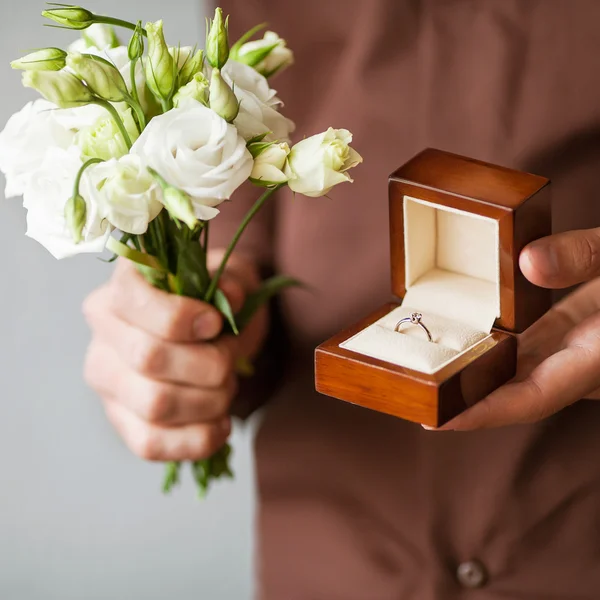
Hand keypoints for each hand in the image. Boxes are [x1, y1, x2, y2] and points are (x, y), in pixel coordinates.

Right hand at [83, 252, 268, 459]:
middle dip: (208, 364)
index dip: (180, 317)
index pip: (133, 302)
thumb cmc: (214, 305)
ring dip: (210, 401)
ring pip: (154, 405)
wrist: (210, 338)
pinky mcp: (121, 422)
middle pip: (148, 358)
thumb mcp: (227, 281)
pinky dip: (198, 439)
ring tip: (226, 388)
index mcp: (121, 289)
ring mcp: (107, 384)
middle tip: (229, 360)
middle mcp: (102, 336)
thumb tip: (229, 296)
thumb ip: (229, 284)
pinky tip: (221, 424)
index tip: (216, 323)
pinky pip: (151, 445)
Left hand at [438, 227, 599, 430]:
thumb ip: (585, 257)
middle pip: (513, 394)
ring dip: (472, 380)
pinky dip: (492, 355)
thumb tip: (526, 261)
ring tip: (422, 376)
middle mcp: (582, 366)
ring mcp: (574, 356)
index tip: (434, 421)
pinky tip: (461, 347)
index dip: (483, 414)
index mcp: (598, 356)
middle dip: (463, 402)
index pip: (532, 398)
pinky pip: (524, 356)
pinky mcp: (569, 340)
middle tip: (408, 398)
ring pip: (516, 376)